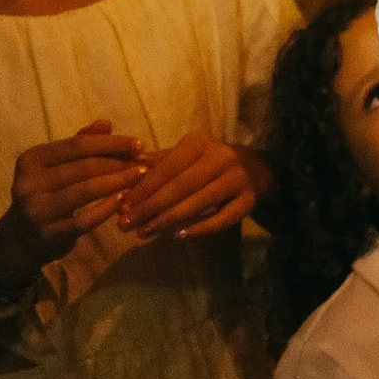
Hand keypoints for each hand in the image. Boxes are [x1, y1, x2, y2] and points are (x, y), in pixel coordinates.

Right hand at [0, 120, 143, 288]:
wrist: (20, 239)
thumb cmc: (46, 194)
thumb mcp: (57, 166)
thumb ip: (80, 145)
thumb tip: (106, 123)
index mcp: (31, 159)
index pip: (78, 145)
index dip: (112, 143)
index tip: (139, 144)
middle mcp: (28, 182)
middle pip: (85, 166)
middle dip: (119, 163)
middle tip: (145, 163)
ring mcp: (35, 210)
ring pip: (86, 190)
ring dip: (119, 181)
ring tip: (140, 177)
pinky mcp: (47, 234)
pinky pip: (85, 220)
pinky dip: (108, 208)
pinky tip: (124, 200)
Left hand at [117, 131, 260, 239]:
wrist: (256, 168)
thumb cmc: (209, 161)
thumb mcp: (185, 155)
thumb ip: (158, 163)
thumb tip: (126, 171)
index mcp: (200, 143)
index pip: (168, 167)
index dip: (144, 188)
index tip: (122, 206)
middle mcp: (222, 158)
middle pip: (182, 186)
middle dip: (151, 207)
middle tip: (127, 225)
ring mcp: (238, 179)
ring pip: (200, 202)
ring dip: (169, 220)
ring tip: (145, 233)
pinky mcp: (249, 200)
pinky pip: (223, 218)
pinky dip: (201, 228)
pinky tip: (179, 235)